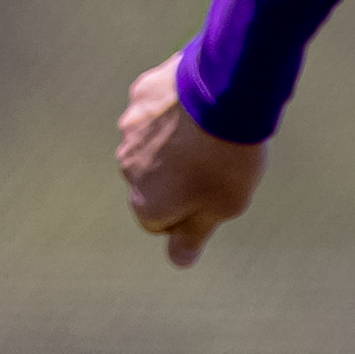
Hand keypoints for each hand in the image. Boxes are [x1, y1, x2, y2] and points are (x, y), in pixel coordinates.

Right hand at [118, 52, 266, 268]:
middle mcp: (127, 168)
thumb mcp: (221, 208)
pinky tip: (198, 106)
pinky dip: (173, 112)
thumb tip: (179, 260)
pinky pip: (155, 111)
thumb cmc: (227, 159)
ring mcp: (129, 129)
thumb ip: (194, 235)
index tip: (212, 196)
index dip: (189, 214)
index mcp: (146, 204)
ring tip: (210, 134)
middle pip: (152, 183)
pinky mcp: (140, 95)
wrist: (224, 93)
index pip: (159, 224)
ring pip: (151, 145)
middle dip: (177, 178)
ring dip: (173, 144)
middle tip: (215, 164)